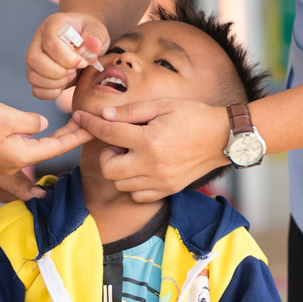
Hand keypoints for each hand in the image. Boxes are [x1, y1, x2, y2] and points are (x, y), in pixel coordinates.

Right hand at [0, 101, 93, 174]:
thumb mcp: (6, 117)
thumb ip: (30, 122)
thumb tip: (42, 125)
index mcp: (23, 155)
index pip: (59, 147)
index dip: (78, 136)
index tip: (92, 128)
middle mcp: (17, 162)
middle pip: (52, 149)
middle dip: (71, 136)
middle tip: (87, 123)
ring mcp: (6, 161)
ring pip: (40, 148)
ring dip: (57, 137)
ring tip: (73, 125)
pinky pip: (25, 147)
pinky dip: (40, 138)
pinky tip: (46, 131)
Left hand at [0, 165, 46, 239]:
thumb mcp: (2, 173)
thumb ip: (20, 184)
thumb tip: (42, 194)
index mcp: (13, 189)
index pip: (29, 203)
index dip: (36, 212)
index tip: (43, 223)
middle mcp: (1, 199)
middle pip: (14, 218)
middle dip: (20, 228)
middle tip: (28, 237)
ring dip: (2, 235)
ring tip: (10, 244)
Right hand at [26, 12, 109, 99]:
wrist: (86, 45)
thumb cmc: (91, 36)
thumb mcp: (98, 31)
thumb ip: (96, 36)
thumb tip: (93, 44)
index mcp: (53, 25)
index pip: (50, 42)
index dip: (67, 58)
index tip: (82, 63)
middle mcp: (39, 40)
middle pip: (34, 58)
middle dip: (58, 71)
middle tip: (74, 71)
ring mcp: (35, 58)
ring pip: (32, 76)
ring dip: (55, 83)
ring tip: (70, 76)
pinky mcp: (37, 73)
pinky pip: (36, 89)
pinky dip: (51, 93)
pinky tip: (64, 85)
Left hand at [73, 98, 230, 201]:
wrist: (222, 138)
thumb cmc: (194, 117)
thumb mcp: (163, 105)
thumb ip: (132, 111)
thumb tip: (104, 116)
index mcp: (149, 139)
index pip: (108, 132)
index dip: (90, 123)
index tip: (80, 118)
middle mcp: (151, 164)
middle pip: (108, 168)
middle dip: (107, 153)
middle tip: (121, 142)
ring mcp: (160, 180)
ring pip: (120, 184)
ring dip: (120, 168)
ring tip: (134, 154)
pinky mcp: (168, 190)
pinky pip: (137, 195)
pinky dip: (133, 184)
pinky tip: (142, 169)